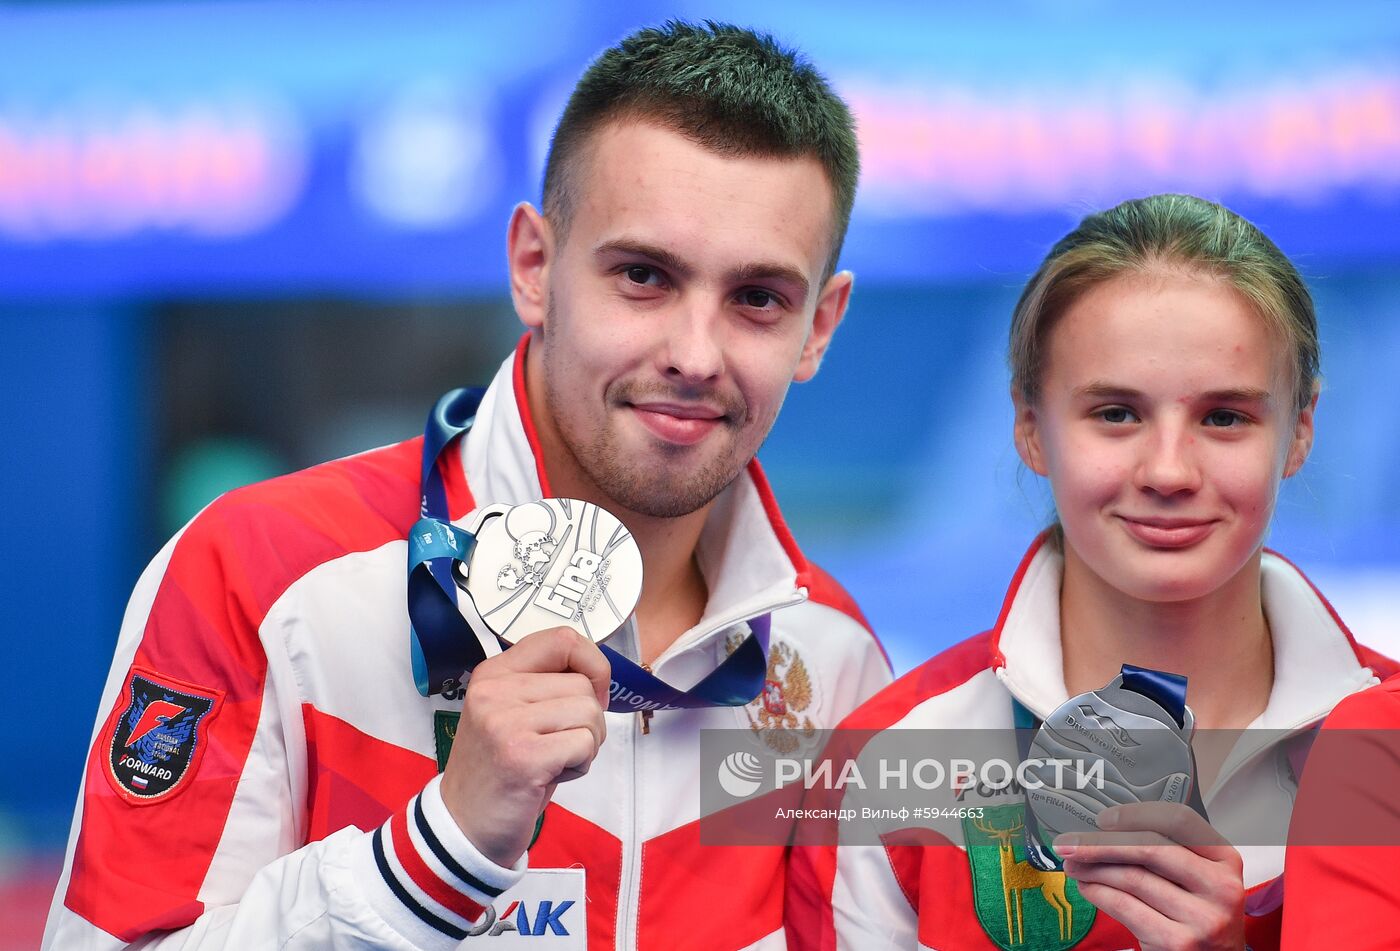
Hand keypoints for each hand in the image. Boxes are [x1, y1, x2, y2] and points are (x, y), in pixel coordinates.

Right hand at [440, 626, 610, 867]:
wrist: (465, 826)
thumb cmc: (502, 769)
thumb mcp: (515, 713)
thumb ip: (547, 685)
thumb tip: (600, 671)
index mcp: (495, 672)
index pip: (563, 639)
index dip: (593, 665)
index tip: (590, 695)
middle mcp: (495, 690)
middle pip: (583, 683)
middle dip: (588, 720)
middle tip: (557, 746)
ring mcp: (505, 722)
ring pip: (589, 712)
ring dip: (585, 744)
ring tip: (551, 762)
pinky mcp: (522, 756)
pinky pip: (585, 743)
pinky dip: (580, 765)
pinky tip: (549, 778)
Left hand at [1055, 802, 1244, 950]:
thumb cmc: (1200, 915)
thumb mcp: (1200, 878)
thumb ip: (1168, 852)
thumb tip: (1106, 831)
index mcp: (1226, 860)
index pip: (1178, 820)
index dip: (1135, 815)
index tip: (1103, 819)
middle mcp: (1220, 888)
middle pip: (1149, 848)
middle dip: (1099, 843)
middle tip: (1070, 841)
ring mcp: (1201, 918)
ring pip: (1132, 878)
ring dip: (1092, 868)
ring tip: (1073, 865)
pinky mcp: (1177, 943)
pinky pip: (1124, 907)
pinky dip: (1097, 892)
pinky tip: (1086, 887)